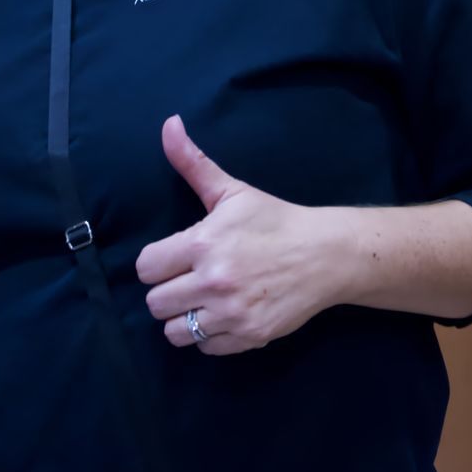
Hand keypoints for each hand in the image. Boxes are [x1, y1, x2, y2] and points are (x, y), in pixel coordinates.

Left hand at [135, 115, 352, 355]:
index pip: (146, 268)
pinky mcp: (249, 336)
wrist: (325, 254)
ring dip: (184, 318)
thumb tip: (168, 124)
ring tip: (202, 301)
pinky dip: (210, 335)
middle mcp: (213, 281)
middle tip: (189, 280)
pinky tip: (224, 314)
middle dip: (168, 291)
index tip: (175, 259)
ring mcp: (231, 312)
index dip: (157, 263)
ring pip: (175, 332)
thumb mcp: (231, 190)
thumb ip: (192, 162)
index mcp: (202, 244)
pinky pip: (205, 348)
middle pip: (155, 303)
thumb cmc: (274, 220)